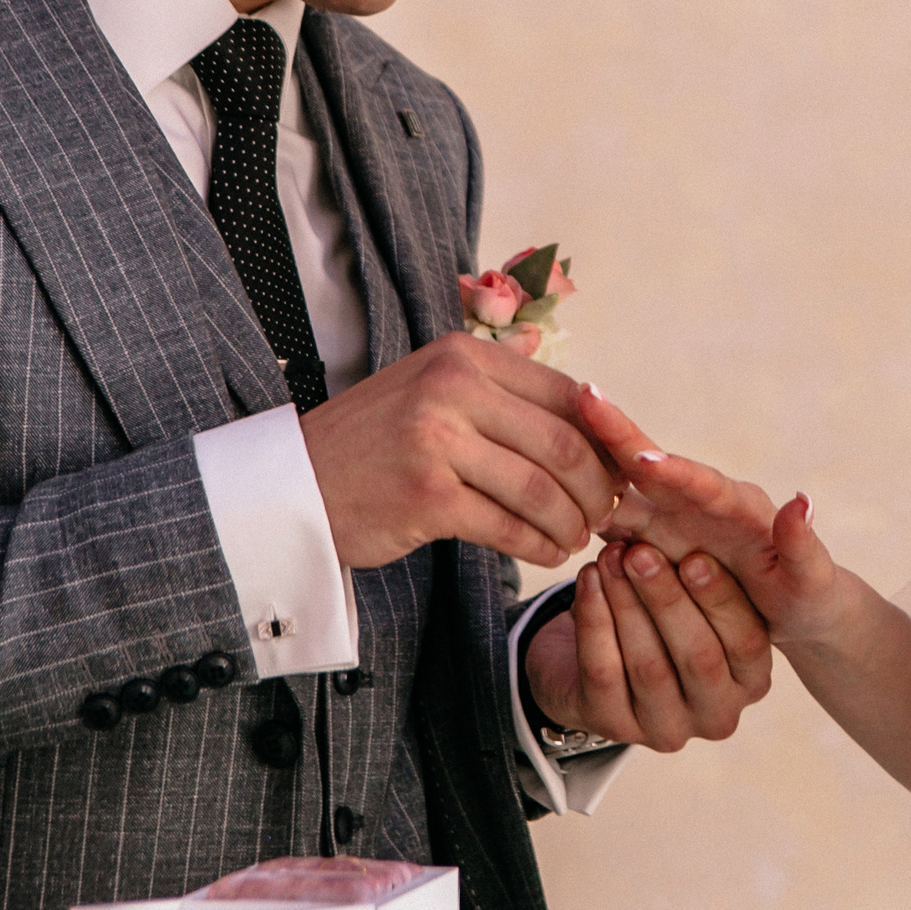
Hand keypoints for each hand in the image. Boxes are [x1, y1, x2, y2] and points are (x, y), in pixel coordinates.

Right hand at [298, 332, 620, 568]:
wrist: (294, 484)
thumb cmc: (377, 443)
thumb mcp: (436, 390)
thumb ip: (503, 393)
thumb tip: (593, 406)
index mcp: (465, 356)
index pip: (566, 394)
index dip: (603, 440)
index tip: (616, 471)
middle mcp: (453, 387)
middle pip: (564, 442)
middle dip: (597, 487)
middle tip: (605, 514)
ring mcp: (437, 440)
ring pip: (541, 489)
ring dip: (571, 522)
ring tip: (576, 538)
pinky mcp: (425, 496)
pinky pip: (507, 526)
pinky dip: (538, 545)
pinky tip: (546, 553)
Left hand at [523, 542, 773, 749]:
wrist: (592, 655)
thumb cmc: (663, 610)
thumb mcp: (697, 591)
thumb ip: (711, 568)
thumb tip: (725, 515)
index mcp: (751, 679)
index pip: (747, 643)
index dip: (721, 600)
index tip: (694, 558)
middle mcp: (717, 714)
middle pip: (698, 657)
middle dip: (667, 599)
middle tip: (641, 553)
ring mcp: (666, 728)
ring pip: (649, 666)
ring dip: (626, 604)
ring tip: (610, 558)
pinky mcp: (614, 727)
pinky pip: (603, 673)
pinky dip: (593, 621)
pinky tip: (588, 581)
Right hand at [576, 388, 846, 646]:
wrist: (787, 606)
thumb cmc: (806, 592)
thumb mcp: (811, 579)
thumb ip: (803, 545)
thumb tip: (803, 501)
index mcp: (738, 506)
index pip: (704, 484)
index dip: (676, 472)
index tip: (646, 460)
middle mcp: (697, 501)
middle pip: (652, 466)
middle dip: (621, 434)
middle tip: (586, 397)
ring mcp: (670, 516)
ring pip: (622, 486)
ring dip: (589, 461)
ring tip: (549, 426)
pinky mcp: (648, 536)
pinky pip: (610, 515)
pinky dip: (581, 497)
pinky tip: (543, 480)